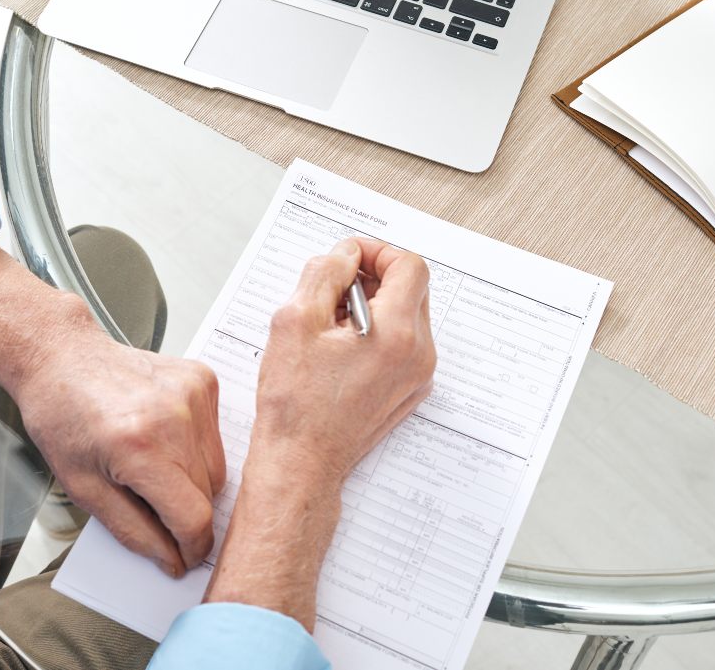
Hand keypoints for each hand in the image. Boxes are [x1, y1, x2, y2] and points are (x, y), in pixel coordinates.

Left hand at [0, 236, 225, 577]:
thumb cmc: (64, 418)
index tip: (183, 557)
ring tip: (152, 465)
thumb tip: (172, 559)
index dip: (191, 547)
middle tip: (152, 506)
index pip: (193, 517)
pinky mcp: (203, 380)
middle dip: (186, 514)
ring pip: (218, 467)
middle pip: (209, 494)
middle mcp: (174, 417)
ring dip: (193, 481)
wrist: (63, 358)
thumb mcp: (82, 489)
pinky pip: (215, 436)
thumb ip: (132, 531)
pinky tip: (163, 437)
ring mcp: (193, 394)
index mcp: (139, 447)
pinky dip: (196, 448)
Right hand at [249, 237, 436, 487]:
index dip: (377, 252)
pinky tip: (340, 350)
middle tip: (333, 290)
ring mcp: (417, 376)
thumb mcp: (296, 320)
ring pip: (407, 316)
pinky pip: (403, 345)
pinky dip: (377, 334)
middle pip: (411, 289)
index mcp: (397, 333)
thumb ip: (325, 273)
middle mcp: (419, 354)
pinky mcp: (408, 392)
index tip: (348, 259)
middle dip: (373, 278)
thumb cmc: (295, 402)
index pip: (409, 266)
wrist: (301, 461)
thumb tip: (345, 255)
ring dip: (373, 306)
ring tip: (331, 325)